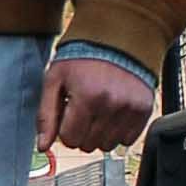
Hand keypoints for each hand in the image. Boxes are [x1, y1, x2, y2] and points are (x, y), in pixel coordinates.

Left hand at [37, 52, 152, 159]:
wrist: (117, 38)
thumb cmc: (82, 58)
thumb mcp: (55, 80)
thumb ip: (46, 115)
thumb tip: (42, 146)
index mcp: (87, 97)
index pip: (70, 140)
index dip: (66, 129)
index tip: (70, 113)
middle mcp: (111, 105)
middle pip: (88, 145)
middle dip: (82, 131)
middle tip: (84, 108)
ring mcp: (130, 108)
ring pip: (108, 146)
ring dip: (100, 133)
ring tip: (100, 109)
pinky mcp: (144, 110)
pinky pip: (128, 140)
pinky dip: (119, 131)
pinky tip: (114, 112)